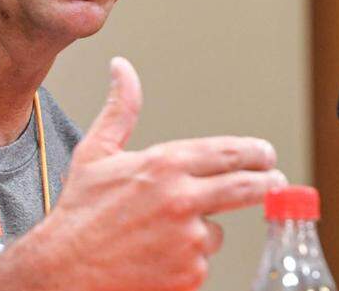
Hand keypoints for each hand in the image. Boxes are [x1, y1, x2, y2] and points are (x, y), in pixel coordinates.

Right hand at [26, 57, 285, 290]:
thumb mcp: (96, 153)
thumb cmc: (78, 212)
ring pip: (217, 231)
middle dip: (268, 183)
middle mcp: (181, 200)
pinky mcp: (189, 274)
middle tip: (275, 181)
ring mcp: (188, 240)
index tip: (266, 155)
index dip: (254, 153)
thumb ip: (121, 108)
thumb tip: (122, 68)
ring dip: (202, 230)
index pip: (227, 153)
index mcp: (163, 165)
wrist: (62, 270)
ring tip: (161, 233)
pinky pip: (202, 263)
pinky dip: (187, 261)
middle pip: (246, 187)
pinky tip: (157, 256)